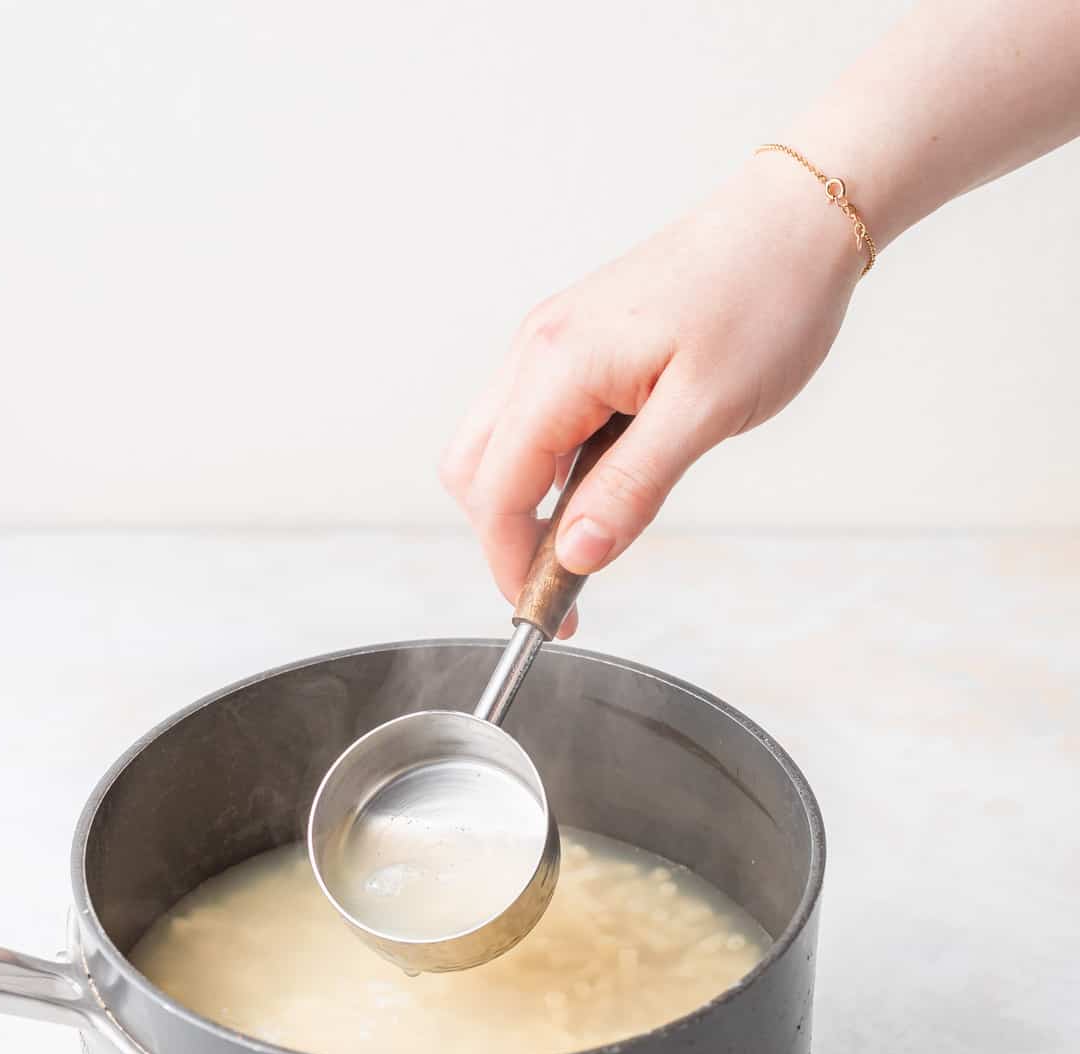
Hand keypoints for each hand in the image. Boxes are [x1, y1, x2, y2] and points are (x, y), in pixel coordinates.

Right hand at [441, 155, 862, 632]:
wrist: (797, 220)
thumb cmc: (765, 300)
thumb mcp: (706, 412)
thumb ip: (630, 490)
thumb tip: (574, 556)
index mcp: (559, 363)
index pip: (498, 492)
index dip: (513, 565)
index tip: (551, 616)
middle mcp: (538, 347)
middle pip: (473, 472)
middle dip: (507, 539)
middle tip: (566, 589)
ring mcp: (551, 341)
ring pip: (495, 448)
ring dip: (526, 504)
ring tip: (593, 538)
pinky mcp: (575, 342)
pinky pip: (532, 420)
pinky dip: (548, 469)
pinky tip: (603, 484)